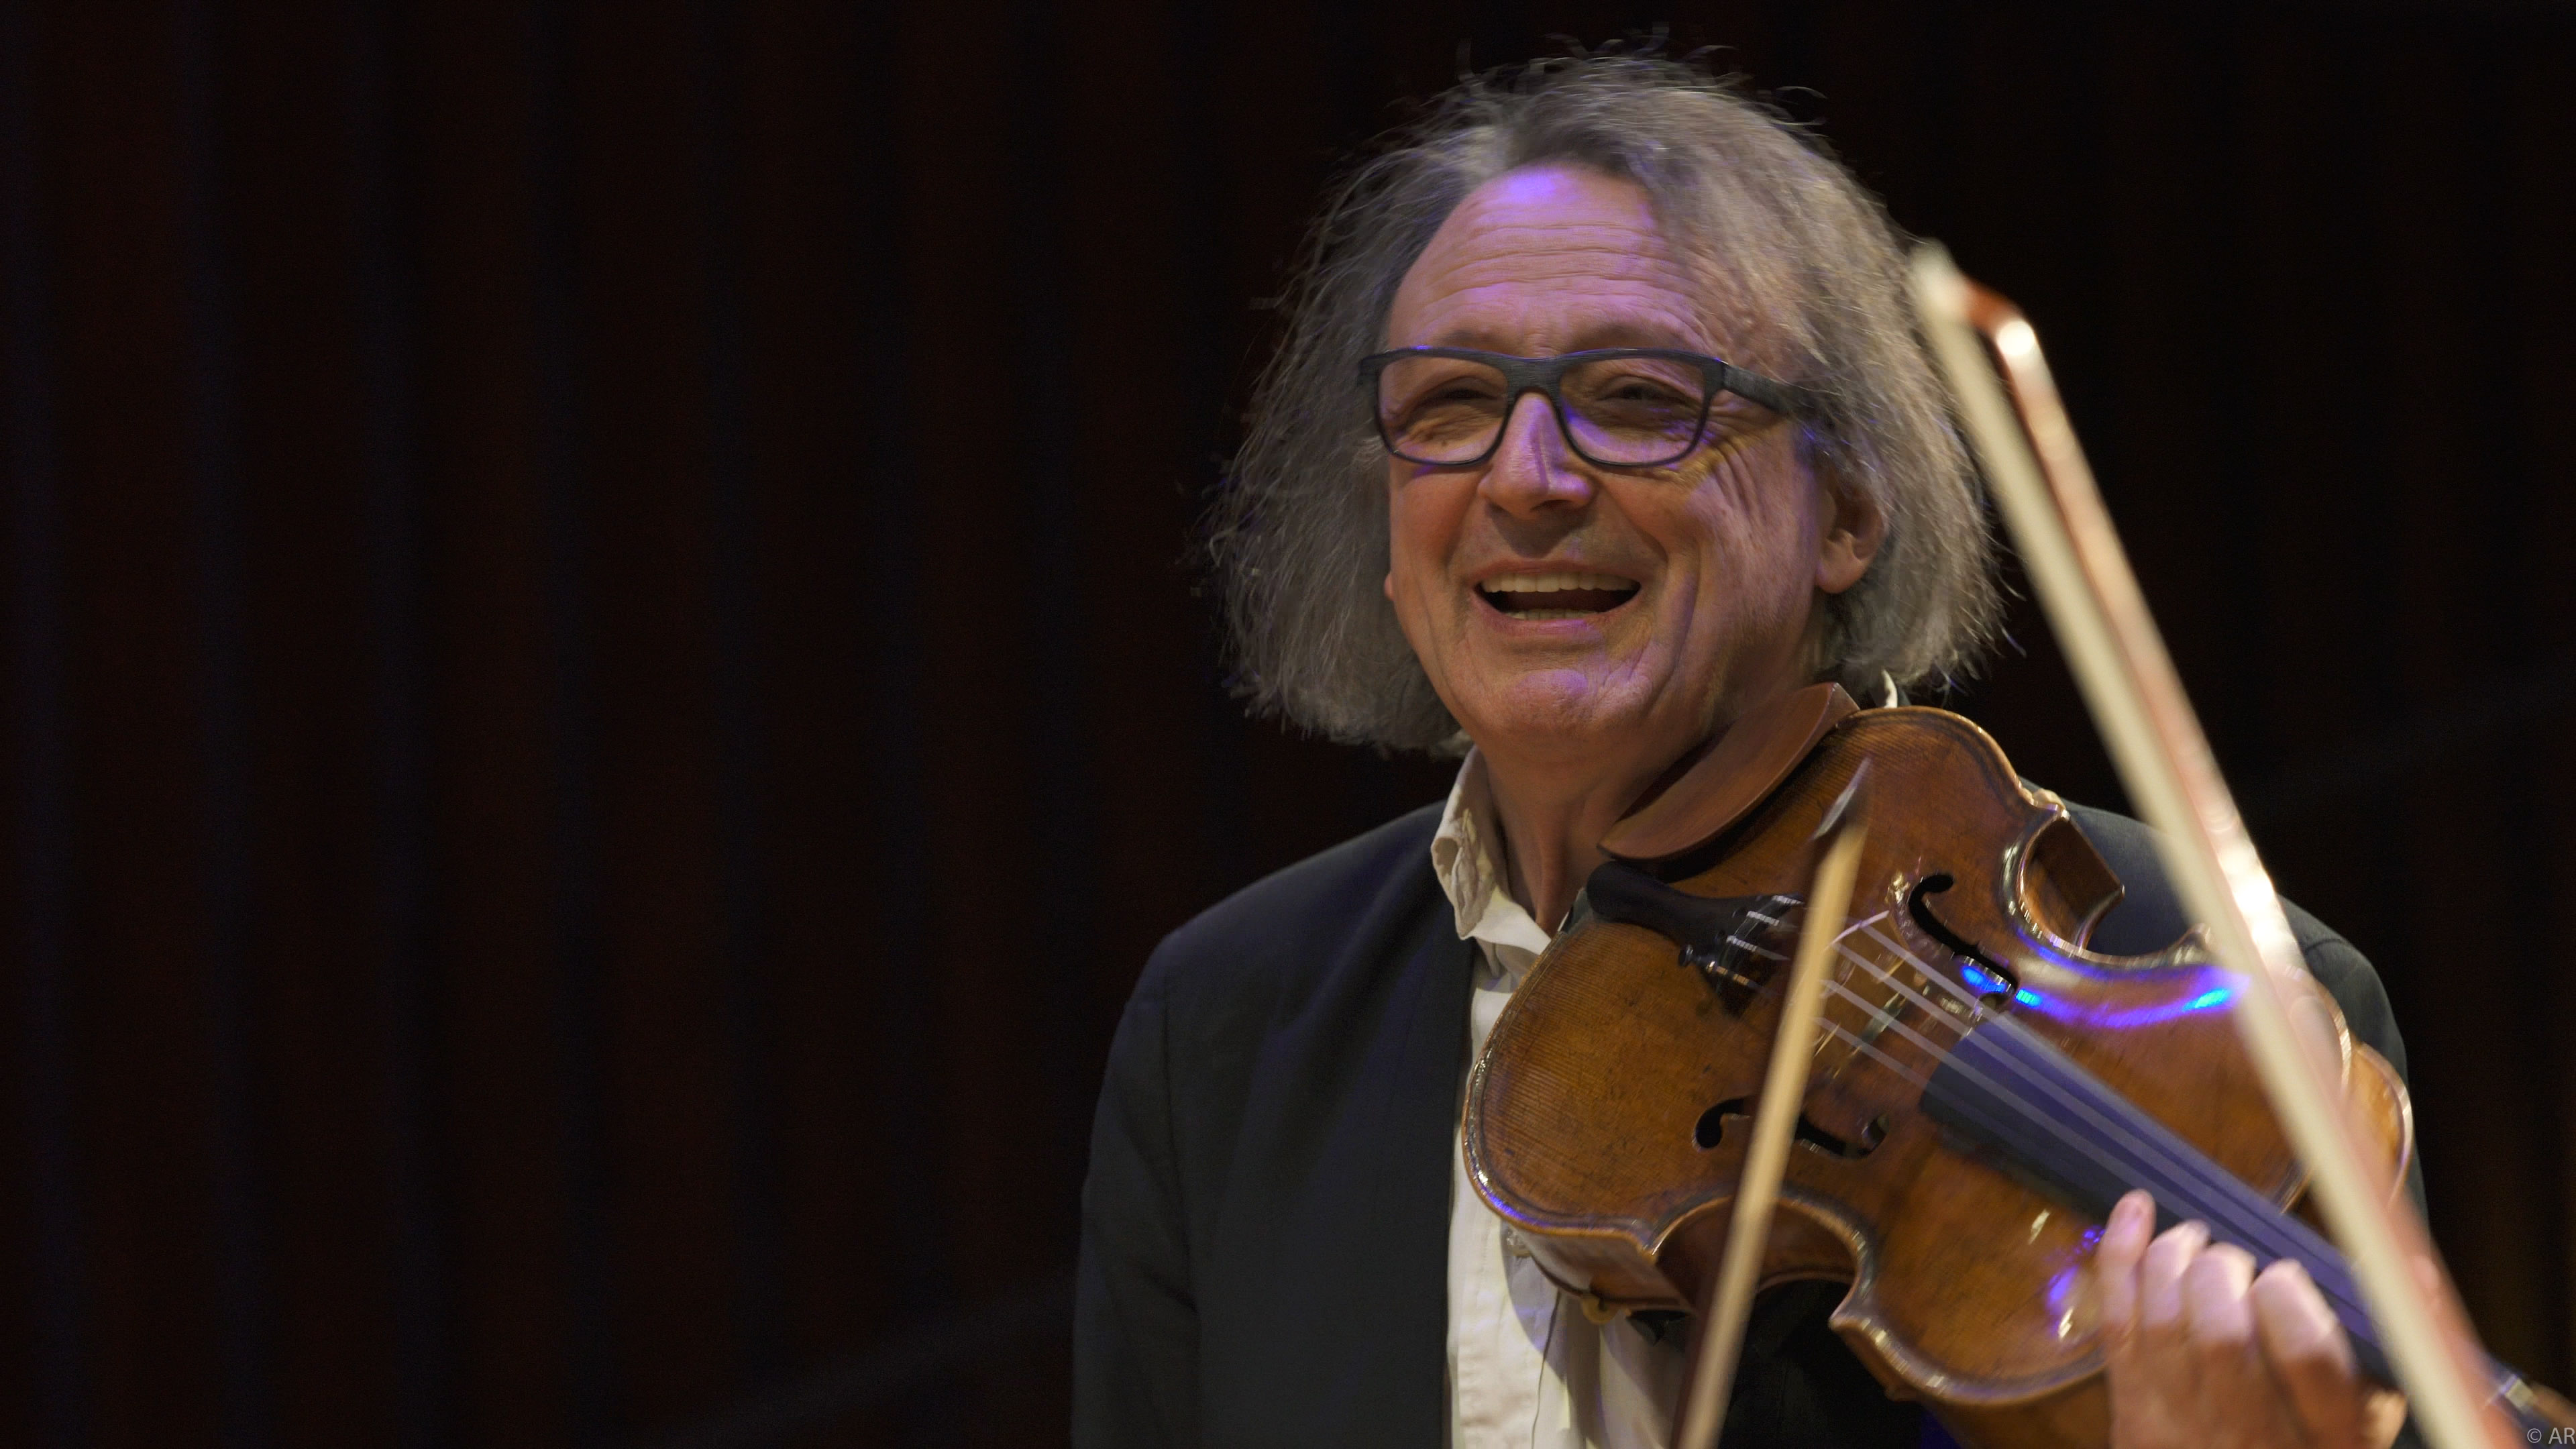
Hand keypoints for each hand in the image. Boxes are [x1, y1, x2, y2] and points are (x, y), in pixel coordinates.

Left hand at [2092, 1190, 2405, 1448]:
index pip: (2307, 1355)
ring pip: (2165, 1323)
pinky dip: (2121, 1258)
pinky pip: (2117, 1325)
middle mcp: (2252, 1435)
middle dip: (2222, 1271)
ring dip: (2172, 1258)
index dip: (2287, 1297)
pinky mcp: (2133, 1414)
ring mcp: (2185, 1427)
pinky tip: (2136, 1211)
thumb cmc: (2310, 1444)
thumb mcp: (2373, 1413)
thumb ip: (2393, 1343)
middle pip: (2223, 1336)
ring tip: (2193, 1242)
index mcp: (2328, 1435)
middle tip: (2231, 1259)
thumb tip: (2410, 1269)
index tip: (2284, 1275)